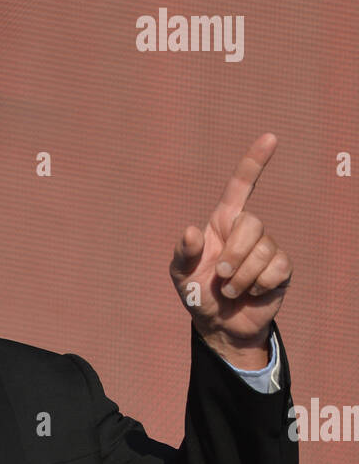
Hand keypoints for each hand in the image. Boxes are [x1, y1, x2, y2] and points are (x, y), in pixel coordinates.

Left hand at [169, 133, 291, 365]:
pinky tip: (251, 293)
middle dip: (233, 255)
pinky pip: (276, 268)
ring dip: (241, 278)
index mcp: (223, 224)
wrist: (219, 325)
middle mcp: (247, 231)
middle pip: (251, 224)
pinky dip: (258, 285)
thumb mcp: (181, 275)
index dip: (254, 162)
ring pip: (263, 250)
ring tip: (231, 291)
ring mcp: (267, 248)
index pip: (240, 186)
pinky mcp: (281, 269)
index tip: (271, 138)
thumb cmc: (198, 294)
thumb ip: (183, 253)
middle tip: (221, 277)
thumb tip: (191, 232)